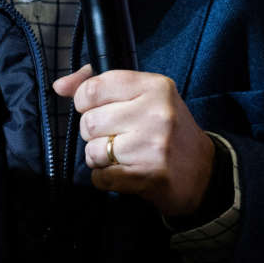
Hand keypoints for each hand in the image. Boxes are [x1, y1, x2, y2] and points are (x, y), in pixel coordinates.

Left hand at [53, 67, 213, 216]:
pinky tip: (124, 172)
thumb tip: (59, 86)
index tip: (99, 109)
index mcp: (154, 86)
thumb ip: (98, 84)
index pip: (92, 88)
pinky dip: (105, 178)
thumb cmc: (166, 130)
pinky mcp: (148, 176)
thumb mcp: (143, 95)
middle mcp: (155, 113)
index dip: (85, 102)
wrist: (204, 172)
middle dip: (95, 134)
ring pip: (93, 151)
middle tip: (116, 137)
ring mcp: (153, 145)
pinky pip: (100, 177)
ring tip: (122, 156)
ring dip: (100, 158)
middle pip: (89, 122)